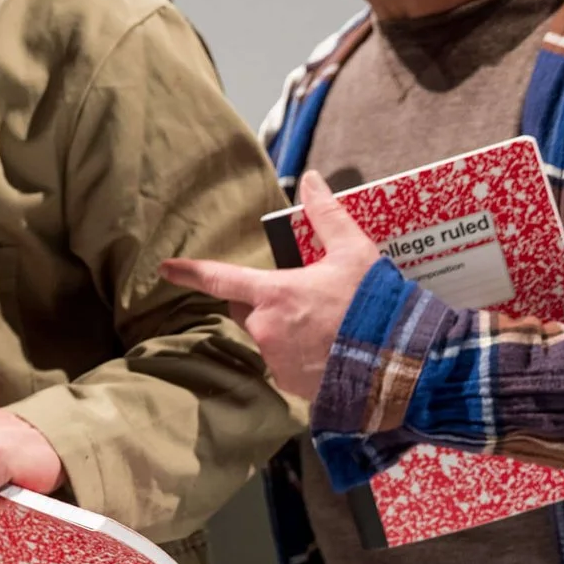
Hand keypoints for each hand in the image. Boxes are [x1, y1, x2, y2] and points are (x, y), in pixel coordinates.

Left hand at [161, 168, 381, 398]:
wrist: (398, 363)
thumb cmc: (374, 304)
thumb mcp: (355, 253)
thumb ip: (327, 216)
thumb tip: (310, 179)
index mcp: (275, 294)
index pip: (220, 279)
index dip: (190, 273)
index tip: (166, 269)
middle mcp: (266, 328)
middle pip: (245, 309)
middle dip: (263, 301)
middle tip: (302, 297)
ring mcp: (276, 360)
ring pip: (266, 337)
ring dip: (282, 330)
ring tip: (323, 325)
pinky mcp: (289, 384)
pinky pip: (282, 364)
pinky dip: (297, 356)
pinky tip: (326, 350)